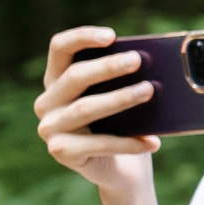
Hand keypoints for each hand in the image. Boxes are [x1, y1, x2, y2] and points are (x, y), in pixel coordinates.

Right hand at [33, 26, 158, 190]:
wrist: (121, 169)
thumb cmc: (124, 126)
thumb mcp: (124, 100)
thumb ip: (127, 81)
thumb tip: (155, 65)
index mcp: (58, 80)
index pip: (60, 49)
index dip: (81, 37)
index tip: (111, 35)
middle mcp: (47, 102)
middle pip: (74, 77)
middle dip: (107, 67)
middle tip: (137, 60)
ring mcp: (50, 128)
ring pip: (85, 108)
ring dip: (119, 98)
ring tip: (149, 91)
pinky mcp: (61, 152)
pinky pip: (98, 144)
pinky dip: (129, 143)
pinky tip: (153, 141)